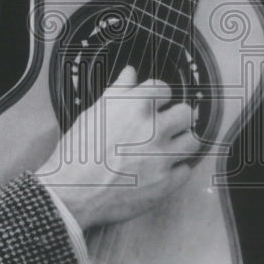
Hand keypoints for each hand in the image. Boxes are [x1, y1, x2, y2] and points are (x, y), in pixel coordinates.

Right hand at [35, 65, 199, 229]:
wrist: (72, 192)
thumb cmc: (78, 152)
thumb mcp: (94, 114)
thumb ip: (118, 91)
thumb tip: (131, 72)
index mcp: (136, 107)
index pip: (165, 89)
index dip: (159, 96)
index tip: (155, 104)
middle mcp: (155, 129)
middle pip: (186, 113)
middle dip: (176, 117)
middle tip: (165, 126)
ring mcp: (163, 157)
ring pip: (192, 141)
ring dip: (181, 142)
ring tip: (167, 147)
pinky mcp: (166, 183)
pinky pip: (185, 170)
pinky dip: (175, 169)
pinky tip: (161, 169)